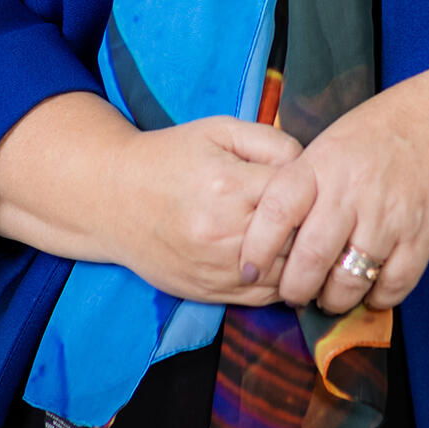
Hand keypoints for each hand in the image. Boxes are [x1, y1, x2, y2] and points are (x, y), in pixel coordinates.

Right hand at [104, 116, 301, 304]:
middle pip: (299, 238)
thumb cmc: (171, 157)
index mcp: (230, 185)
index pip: (300, 194)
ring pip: (288, 274)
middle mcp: (225, 232)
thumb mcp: (219, 130)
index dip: (313, 189)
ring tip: (300, 240)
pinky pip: (266, 297)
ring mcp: (217, 268)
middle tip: (316, 216)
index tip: (312, 186)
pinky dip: (281, 282)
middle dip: (312, 226)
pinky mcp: (210, 292)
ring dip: (300, 259)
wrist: (112, 198)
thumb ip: (271, 140)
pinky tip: (280, 262)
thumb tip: (309, 165)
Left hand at [238, 68, 428, 315]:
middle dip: (294, 288)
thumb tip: (275, 221)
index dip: (256, 247)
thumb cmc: (391, 124)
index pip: (277, 211)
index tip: (248, 269)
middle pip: (310, 259)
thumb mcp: (337, 137)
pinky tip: (371, 291)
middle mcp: (352, 192)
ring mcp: (390, 217)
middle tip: (292, 293)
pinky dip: (377, 298)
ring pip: (349, 281)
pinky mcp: (424, 236)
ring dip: (334, 299)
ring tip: (330, 296)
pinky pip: (393, 285)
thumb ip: (307, 176)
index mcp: (324, 163)